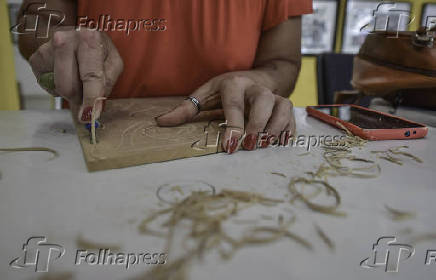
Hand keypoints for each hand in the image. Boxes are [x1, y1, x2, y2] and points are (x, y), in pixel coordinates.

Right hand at [29, 28, 123, 122]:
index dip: (90, 98)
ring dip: (69, 91)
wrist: (77, 36)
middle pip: (69, 86)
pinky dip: (57, 86)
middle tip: (86, 93)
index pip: (90, 75)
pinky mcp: (36, 58)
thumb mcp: (112, 64)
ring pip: (58, 87)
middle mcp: (66, 39)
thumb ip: (107, 84)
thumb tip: (95, 109)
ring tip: (77, 78)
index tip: (88, 115)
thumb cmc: (98, 52)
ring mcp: (48, 48)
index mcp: (91, 40)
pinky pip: (46, 85)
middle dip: (78, 97)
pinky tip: (65, 73)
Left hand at [156, 72, 295, 153]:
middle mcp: (256, 88)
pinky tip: (279, 143)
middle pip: (263, 102)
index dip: (233, 126)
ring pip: (282, 108)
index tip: (230, 147)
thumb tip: (160, 122)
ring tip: (264, 145)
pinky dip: (288, 131)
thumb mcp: (205, 94)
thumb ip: (185, 109)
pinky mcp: (285, 104)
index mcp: (234, 84)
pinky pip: (292, 118)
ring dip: (275, 128)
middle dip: (257, 126)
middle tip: (249, 146)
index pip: (233, 104)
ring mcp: (274, 95)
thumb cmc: (226, 90)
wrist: (257, 77)